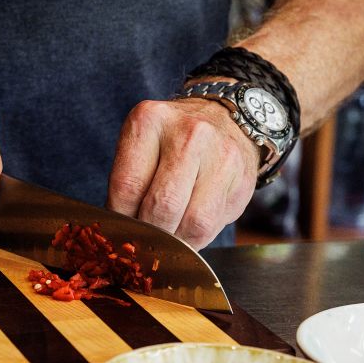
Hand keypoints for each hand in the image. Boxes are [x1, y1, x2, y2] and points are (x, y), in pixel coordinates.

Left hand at [107, 98, 258, 248]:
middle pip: (162, 207)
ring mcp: (220, 154)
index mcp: (149, 121)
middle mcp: (188, 133)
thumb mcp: (140, 147)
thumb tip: (120, 236)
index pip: (127, 188)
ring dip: (176, 241)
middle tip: (145, 240)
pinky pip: (214, 226)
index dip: (122, 220)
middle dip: (151, 234)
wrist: (222, 121)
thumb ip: (128, 186)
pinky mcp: (243, 179)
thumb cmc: (170, 143)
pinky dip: (196, 239)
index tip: (122, 231)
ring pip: (193, 223)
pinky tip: (188, 230)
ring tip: (167, 238)